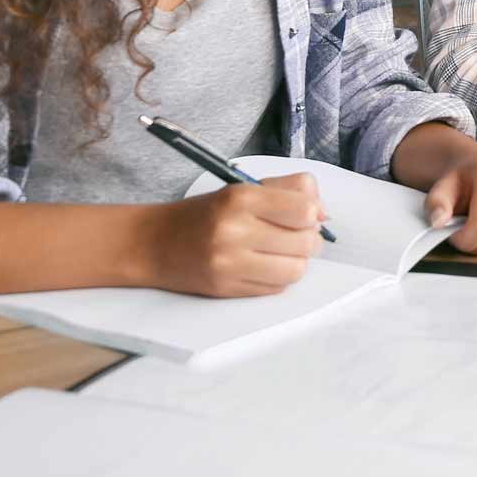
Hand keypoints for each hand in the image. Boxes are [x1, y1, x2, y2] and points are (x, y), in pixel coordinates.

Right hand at [148, 173, 325, 297]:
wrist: (152, 243)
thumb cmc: (205, 214)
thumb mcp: (243, 188)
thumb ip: (289, 191)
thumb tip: (324, 213)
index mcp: (241, 198)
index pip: (305, 210)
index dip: (312, 213)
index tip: (304, 214)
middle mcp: (235, 231)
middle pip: (306, 243)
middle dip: (308, 239)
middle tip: (294, 235)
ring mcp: (230, 264)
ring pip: (295, 270)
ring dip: (296, 262)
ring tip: (281, 252)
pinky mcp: (226, 288)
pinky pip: (276, 288)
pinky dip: (277, 278)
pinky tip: (262, 265)